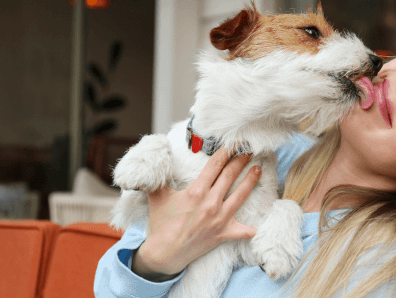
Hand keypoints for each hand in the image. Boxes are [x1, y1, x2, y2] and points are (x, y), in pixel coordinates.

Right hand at [132, 148, 260, 280]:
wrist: (164, 254)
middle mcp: (210, 203)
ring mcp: (219, 219)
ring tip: (258, 169)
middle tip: (251, 150)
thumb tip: (137, 151)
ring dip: (251, 181)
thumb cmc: (161, 223)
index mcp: (196, 192)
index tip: (234, 142)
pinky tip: (258, 223)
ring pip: (240, 196)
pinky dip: (251, 228)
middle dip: (241, 160)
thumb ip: (153, 175)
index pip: (215, 166)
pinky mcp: (223, 234)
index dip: (226, 151)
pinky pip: (243, 231)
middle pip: (230, 176)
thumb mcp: (156, 196)